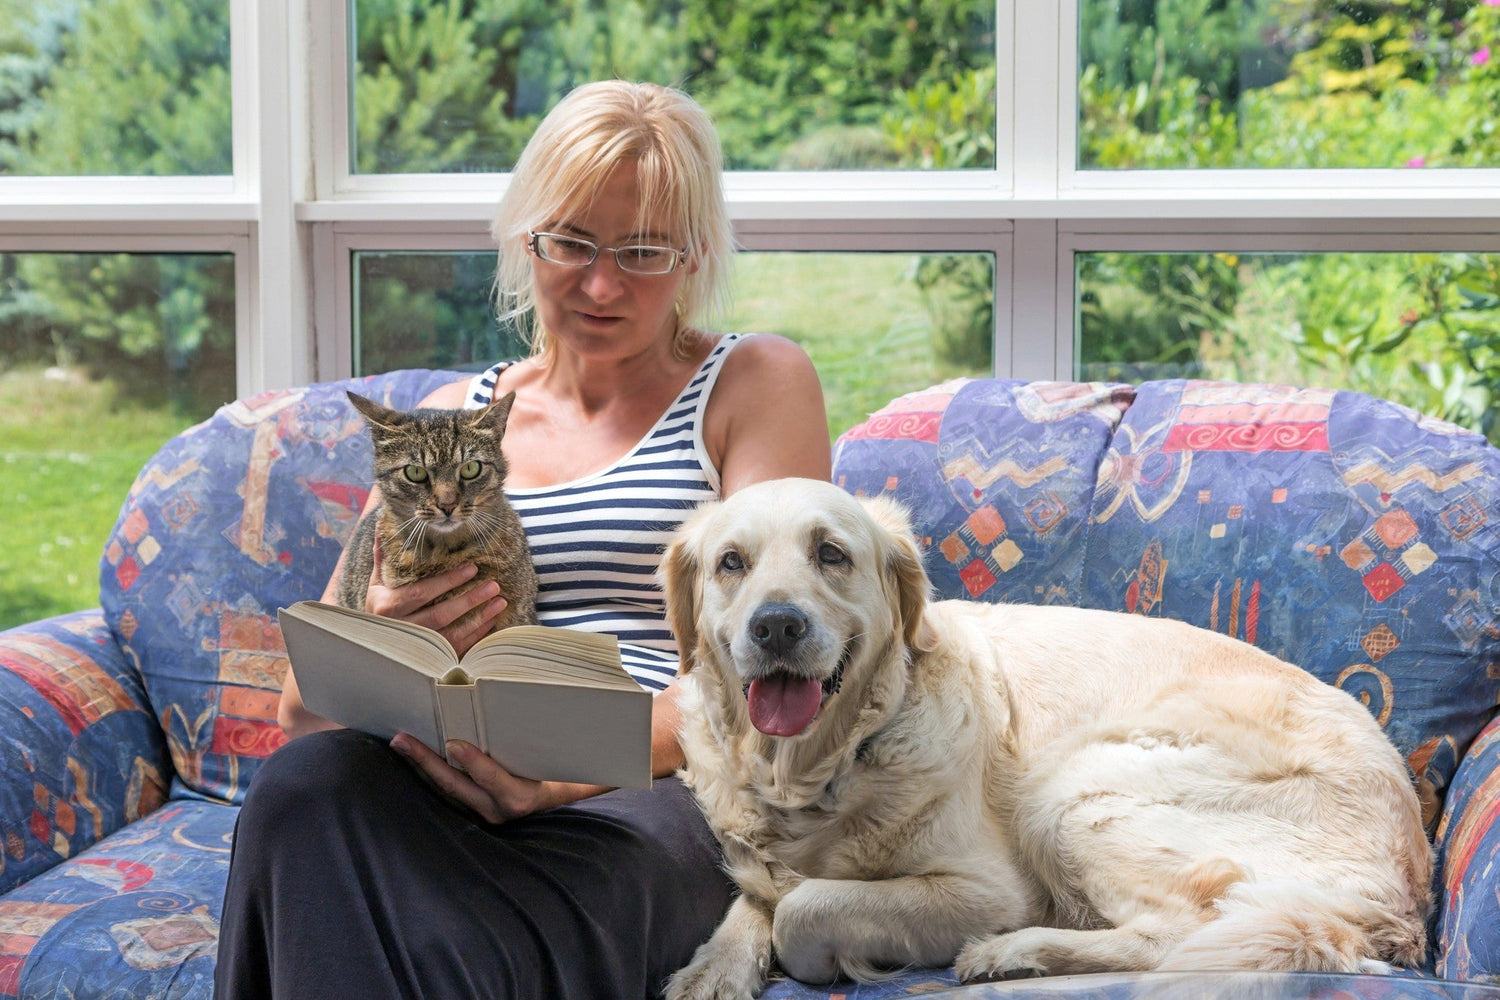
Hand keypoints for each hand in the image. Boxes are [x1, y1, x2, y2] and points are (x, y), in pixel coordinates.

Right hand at [364, 536, 507, 657]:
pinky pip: (456, 649)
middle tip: (494, 586)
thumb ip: (383, 555)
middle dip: (469, 600)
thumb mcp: (377, 582)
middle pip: (440, 615)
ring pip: (451, 635)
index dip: (447, 581)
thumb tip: (384, 522)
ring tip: (500, 602)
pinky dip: (476, 636)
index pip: (422, 592)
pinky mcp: (429, 660)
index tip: (472, 568)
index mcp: (387, 607)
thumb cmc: (378, 606)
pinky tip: (491, 622)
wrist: (371, 643)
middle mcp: (401, 630)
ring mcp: (415, 648)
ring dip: (479, 619)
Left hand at [391, 732, 551, 823]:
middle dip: (426, 761)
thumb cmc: (558, 771)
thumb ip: (534, 739)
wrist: (561, 798)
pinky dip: (429, 773)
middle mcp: (497, 810)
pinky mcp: (472, 809)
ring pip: (445, 790)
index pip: (492, 779)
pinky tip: (413, 757)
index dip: (473, 762)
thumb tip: (510, 708)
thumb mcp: (552, 756)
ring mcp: (482, 812)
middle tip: (401, 740)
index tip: (453, 744)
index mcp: (520, 797)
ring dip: (420, 766)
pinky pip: (446, 791)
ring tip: (400, 744)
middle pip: (455, 786)